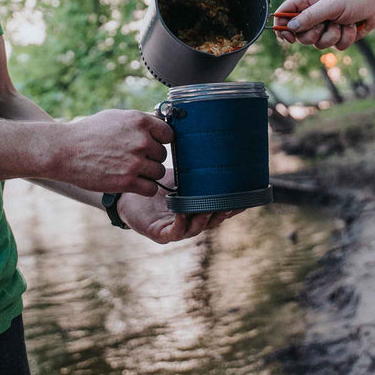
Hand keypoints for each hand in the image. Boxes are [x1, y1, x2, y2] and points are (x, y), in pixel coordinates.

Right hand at [51, 110, 171, 196]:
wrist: (65, 150)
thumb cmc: (89, 132)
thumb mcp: (116, 117)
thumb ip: (140, 121)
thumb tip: (161, 123)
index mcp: (140, 121)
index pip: (169, 133)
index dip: (161, 140)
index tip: (152, 144)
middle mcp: (141, 141)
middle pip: (163, 154)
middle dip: (152, 157)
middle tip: (135, 158)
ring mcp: (135, 162)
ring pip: (159, 172)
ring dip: (149, 173)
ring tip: (131, 169)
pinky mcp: (127, 181)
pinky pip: (151, 188)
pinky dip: (144, 187)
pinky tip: (133, 182)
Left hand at [117, 168, 241, 243]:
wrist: (129, 196)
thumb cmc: (157, 185)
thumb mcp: (179, 175)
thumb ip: (193, 167)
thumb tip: (206, 140)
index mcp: (197, 208)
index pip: (219, 208)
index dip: (233, 206)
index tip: (245, 199)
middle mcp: (190, 220)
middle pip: (211, 220)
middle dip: (222, 213)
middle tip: (231, 204)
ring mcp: (176, 229)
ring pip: (195, 228)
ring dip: (203, 219)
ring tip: (208, 208)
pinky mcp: (160, 234)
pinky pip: (173, 231)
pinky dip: (180, 223)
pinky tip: (182, 213)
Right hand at [273, 0, 374, 49]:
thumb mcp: (331, 4)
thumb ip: (310, 16)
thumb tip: (291, 26)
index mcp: (307, 0)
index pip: (284, 14)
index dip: (282, 27)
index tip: (289, 38)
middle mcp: (313, 14)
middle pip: (300, 35)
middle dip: (315, 34)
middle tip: (326, 24)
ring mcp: (325, 26)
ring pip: (319, 44)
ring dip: (335, 35)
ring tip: (345, 22)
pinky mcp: (338, 35)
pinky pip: (336, 46)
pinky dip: (347, 38)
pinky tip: (354, 26)